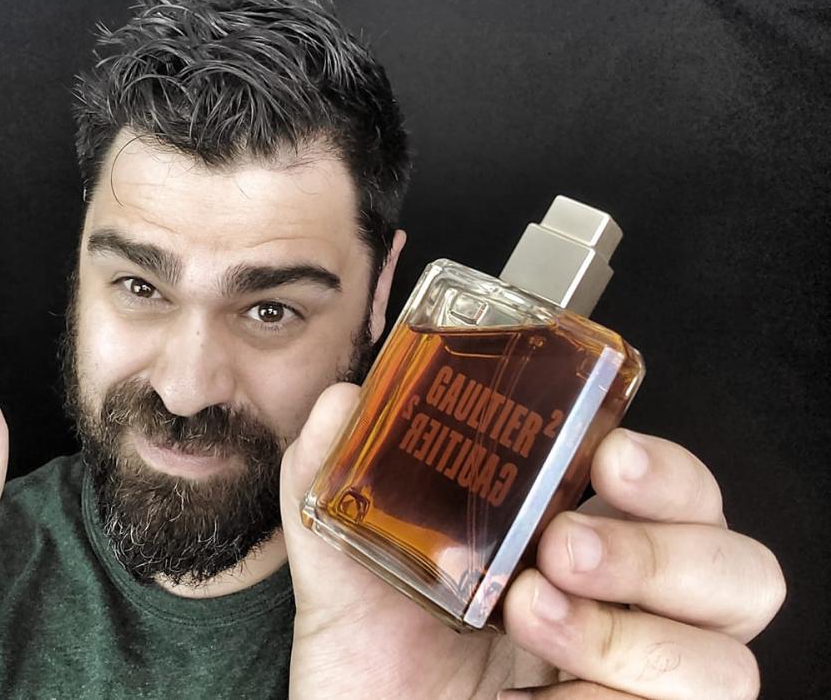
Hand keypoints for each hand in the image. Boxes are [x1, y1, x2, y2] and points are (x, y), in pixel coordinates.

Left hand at [280, 384, 785, 699]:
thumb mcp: (346, 562)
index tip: (607, 458)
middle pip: (739, 568)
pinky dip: (611, 696)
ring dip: (627, 631)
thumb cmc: (372, 657)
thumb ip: (334, 476)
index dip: (668, 471)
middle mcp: (633, 609)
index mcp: (583, 540)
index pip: (679, 492)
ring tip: (529, 612)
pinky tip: (539, 694)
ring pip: (727, 659)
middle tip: (561, 546)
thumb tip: (340, 402)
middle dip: (659, 550)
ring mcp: (640, 680)